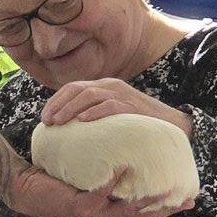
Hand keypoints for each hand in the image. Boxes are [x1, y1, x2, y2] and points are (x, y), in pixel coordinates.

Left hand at [5, 164, 193, 216]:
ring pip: (126, 210)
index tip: (190, 202)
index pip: (144, 216)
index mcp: (109, 215)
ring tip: (164, 185)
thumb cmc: (58, 182)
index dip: (167, 210)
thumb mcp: (89, 182)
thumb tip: (128, 156)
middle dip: (165, 209)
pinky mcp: (80, 207)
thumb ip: (108, 178)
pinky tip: (122, 165)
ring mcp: (93, 215)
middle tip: (187, 198)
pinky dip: (112, 179)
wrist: (27, 188)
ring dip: (146, 199)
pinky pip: (100, 192)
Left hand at [41, 78, 192, 137]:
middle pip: (76, 89)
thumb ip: (93, 115)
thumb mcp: (111, 116)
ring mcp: (122, 94)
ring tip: (59, 123)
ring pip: (89, 95)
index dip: (55, 101)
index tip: (44, 118)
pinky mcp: (132, 106)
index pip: (73, 88)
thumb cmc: (137, 124)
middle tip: (47, 122)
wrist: (172, 125)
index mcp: (103, 86)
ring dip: (70, 109)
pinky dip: (94, 113)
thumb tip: (68, 131)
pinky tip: (82, 122)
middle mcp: (111, 86)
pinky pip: (110, 105)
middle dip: (58, 105)